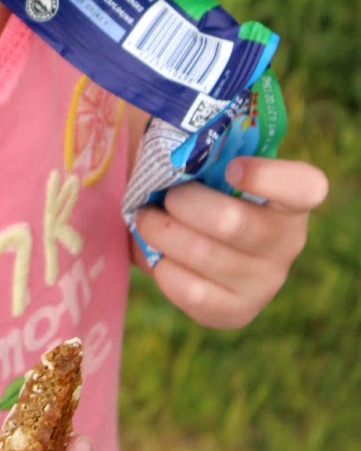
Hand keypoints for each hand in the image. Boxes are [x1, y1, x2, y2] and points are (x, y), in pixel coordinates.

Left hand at [133, 157, 328, 327]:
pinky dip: (161, 268)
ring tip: (146, 219)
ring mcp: (266, 282)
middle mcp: (288, 242)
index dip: (269, 177)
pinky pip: (191, 292)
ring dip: (161, 232)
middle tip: (163, 196)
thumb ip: (200, 146)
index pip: (305, 187)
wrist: (202, 239)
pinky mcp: (237, 312)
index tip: (233, 167)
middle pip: (230, 222)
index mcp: (292, 197)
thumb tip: (165, 139)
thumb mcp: (211, 160)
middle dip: (182, 203)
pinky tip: (157, 255)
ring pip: (203, 256)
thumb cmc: (206, 186)